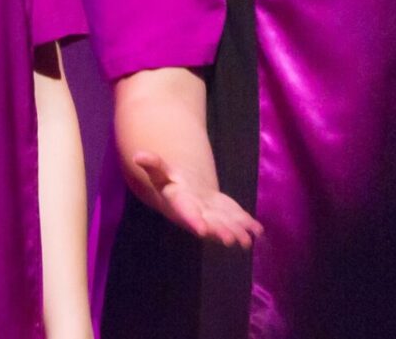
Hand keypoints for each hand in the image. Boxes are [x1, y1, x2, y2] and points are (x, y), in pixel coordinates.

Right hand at [132, 151, 260, 248]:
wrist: (185, 194)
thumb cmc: (171, 182)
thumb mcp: (160, 172)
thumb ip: (153, 165)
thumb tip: (137, 155)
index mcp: (181, 204)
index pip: (187, 213)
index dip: (194, 221)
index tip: (202, 229)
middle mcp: (198, 215)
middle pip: (210, 224)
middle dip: (220, 232)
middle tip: (231, 240)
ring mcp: (214, 217)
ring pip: (226, 226)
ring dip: (237, 233)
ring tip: (248, 240)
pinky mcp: (227, 216)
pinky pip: (238, 222)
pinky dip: (249, 226)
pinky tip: (258, 230)